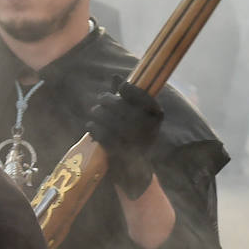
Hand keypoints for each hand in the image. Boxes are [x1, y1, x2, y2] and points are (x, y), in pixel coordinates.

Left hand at [86, 76, 162, 199]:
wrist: (134, 172)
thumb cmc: (134, 139)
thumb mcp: (136, 118)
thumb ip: (126, 98)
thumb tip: (115, 77)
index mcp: (156, 119)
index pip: (144, 97)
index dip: (131, 89)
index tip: (122, 88)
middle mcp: (147, 130)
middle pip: (120, 105)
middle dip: (107, 100)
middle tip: (101, 101)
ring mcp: (132, 141)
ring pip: (107, 118)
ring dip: (97, 113)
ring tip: (95, 113)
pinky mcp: (118, 152)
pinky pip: (100, 133)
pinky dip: (93, 127)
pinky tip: (92, 126)